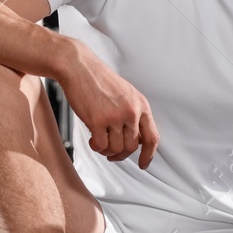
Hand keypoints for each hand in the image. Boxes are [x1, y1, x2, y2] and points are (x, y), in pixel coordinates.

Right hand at [59, 50, 159, 167]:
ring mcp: (115, 117)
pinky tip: (92, 139)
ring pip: (116, 149)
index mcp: (141, 105)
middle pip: (132, 147)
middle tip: (111, 154)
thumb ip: (134, 115)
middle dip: (121, 155)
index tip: (143, 164)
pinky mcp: (98, 120)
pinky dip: (96, 147)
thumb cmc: (99, 81)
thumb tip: (137, 140)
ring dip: (107, 151)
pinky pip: (101, 146)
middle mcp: (131, 112)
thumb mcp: (126, 95)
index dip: (148, 155)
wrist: (79, 67)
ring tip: (99, 142)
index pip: (152, 137)